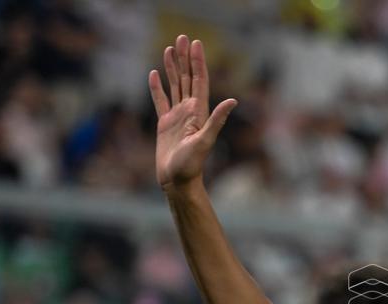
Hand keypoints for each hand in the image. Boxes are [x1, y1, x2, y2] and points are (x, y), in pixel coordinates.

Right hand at [148, 35, 236, 190]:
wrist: (177, 181)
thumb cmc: (192, 165)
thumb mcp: (205, 141)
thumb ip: (217, 120)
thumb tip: (233, 101)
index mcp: (199, 112)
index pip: (199, 81)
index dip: (197, 62)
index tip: (195, 43)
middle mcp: (189, 112)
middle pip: (187, 79)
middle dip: (185, 58)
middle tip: (182, 37)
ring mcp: (177, 117)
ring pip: (174, 86)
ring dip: (172, 67)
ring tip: (169, 49)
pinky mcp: (164, 124)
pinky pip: (160, 101)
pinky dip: (157, 87)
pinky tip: (155, 74)